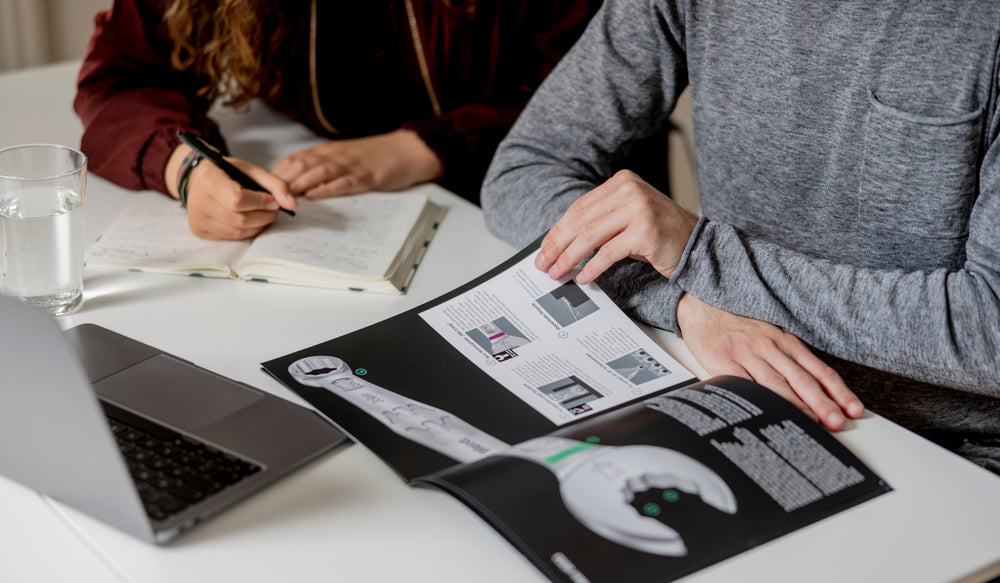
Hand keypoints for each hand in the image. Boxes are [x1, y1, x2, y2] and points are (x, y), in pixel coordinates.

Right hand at [184, 157, 296, 239]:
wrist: (200, 180)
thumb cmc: (228, 173)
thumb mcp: (251, 170)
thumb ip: (275, 184)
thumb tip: (293, 205)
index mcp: (210, 180)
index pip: (237, 199)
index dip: (260, 202)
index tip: (272, 200)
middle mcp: (198, 201)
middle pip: (241, 219)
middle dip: (264, 216)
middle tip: (273, 208)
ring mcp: (197, 219)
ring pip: (238, 232)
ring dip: (259, 225)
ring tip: (264, 213)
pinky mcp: (199, 231)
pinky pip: (232, 237)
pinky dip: (247, 231)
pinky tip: (251, 220)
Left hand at [271, 129, 441, 198]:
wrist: (407, 150)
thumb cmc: (374, 156)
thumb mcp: (344, 156)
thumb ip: (323, 166)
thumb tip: (297, 184)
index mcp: (327, 151)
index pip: (294, 159)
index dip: (276, 172)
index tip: (262, 187)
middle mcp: (335, 156)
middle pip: (301, 165)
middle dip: (282, 181)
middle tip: (266, 197)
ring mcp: (350, 166)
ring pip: (318, 173)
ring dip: (299, 186)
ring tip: (284, 199)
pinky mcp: (366, 177)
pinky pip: (343, 182)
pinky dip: (326, 189)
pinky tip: (314, 196)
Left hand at [534, 170, 698, 283]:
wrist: (698, 245)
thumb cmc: (659, 234)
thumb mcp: (627, 218)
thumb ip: (599, 221)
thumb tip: (560, 243)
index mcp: (622, 181)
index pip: (579, 207)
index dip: (558, 230)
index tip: (544, 249)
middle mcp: (629, 190)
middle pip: (581, 220)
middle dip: (558, 245)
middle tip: (544, 264)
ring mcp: (638, 208)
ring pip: (590, 236)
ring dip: (570, 257)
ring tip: (558, 273)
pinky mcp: (645, 230)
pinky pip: (609, 252)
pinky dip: (592, 267)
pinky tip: (583, 277)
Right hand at [676, 293, 863, 430]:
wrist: (702, 305)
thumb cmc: (736, 325)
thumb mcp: (769, 335)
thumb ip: (787, 359)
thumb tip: (813, 392)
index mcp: (784, 342)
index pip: (818, 369)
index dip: (837, 391)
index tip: (853, 409)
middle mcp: (770, 347)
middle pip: (802, 379)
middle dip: (823, 403)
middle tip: (838, 421)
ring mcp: (747, 355)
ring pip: (777, 385)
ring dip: (797, 405)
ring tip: (814, 423)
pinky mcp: (724, 362)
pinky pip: (745, 385)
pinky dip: (760, 400)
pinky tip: (769, 413)